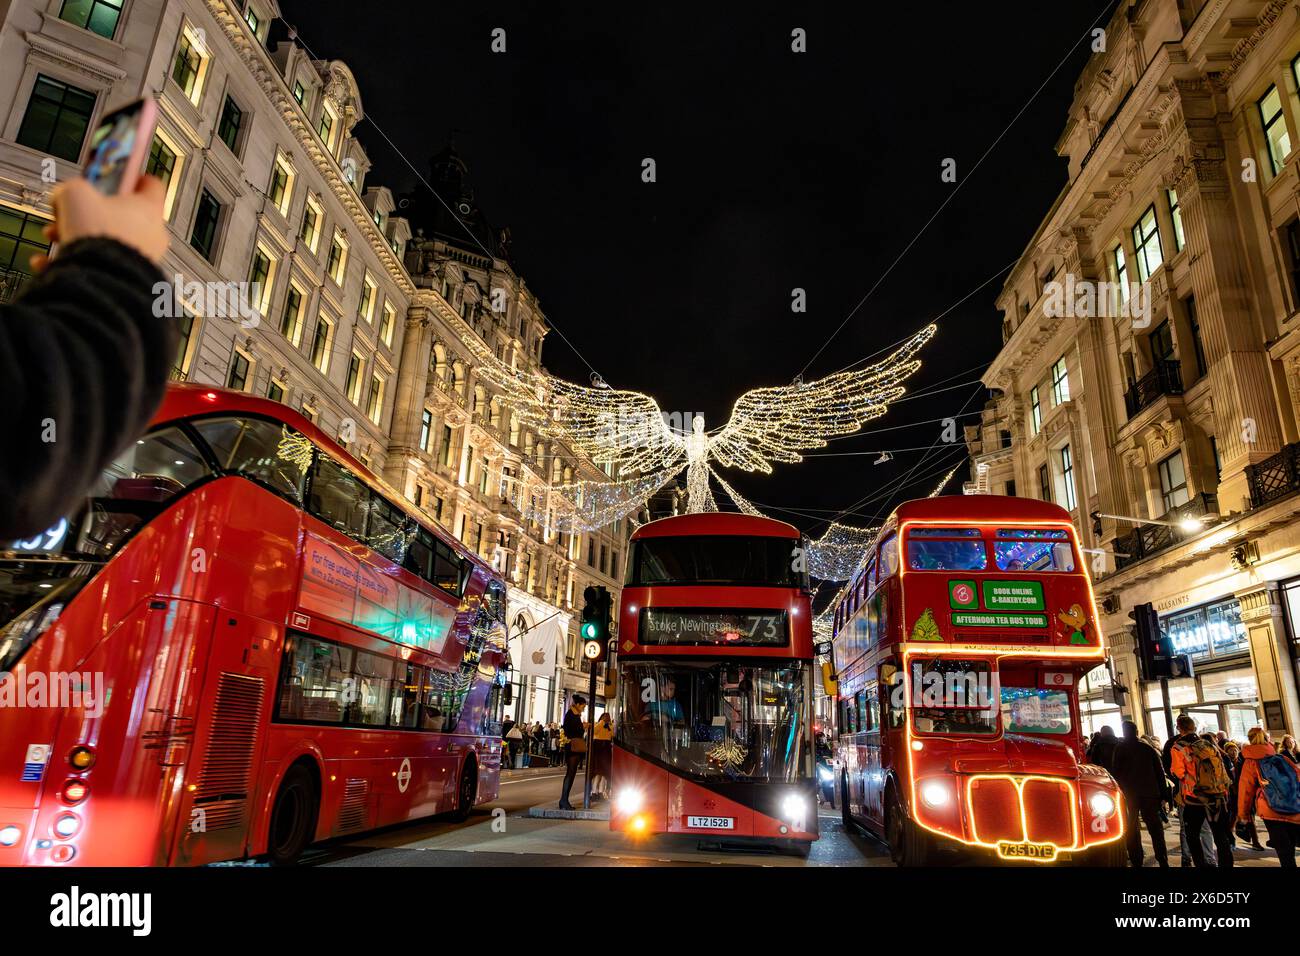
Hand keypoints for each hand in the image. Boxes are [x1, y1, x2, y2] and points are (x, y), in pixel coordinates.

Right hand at [31, 175, 167, 270]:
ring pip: (107, 241)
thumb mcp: (75, 195)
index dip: (130, 176)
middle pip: (120, 215)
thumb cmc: (97, 235)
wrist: (102, 279)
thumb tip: (66, 196)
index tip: (116, 175)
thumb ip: (72, 188)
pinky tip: (52, 263)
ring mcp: (143, 259)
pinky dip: (76, 262)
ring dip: (77, 236)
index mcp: (149, 208)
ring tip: (55, 237)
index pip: (150, 184)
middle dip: (89, 212)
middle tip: (69, 212)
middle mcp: (152, 235)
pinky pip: (101, 265)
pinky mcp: (129, 278)